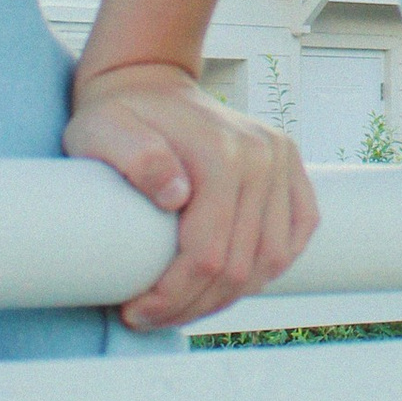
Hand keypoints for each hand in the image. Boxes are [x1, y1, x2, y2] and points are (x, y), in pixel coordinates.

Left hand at [65, 62, 320, 327]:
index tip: (137, 312)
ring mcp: (281, 161)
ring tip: (186, 304)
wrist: (148, 83)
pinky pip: (298, 233)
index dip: (174, 297)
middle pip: (241, 267)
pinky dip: (271, 266)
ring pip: (271, 261)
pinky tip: (232, 280)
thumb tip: (177, 197)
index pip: (208, 254)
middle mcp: (262, 158)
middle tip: (153, 318)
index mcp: (222, 155)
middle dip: (195, 306)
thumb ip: (135, 157)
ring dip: (230, 296)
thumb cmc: (118, 116)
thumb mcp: (103, 132)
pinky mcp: (290, 166)